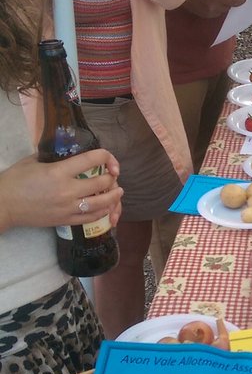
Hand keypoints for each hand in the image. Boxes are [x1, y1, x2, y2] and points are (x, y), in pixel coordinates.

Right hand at [0, 149, 122, 234]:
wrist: (3, 205)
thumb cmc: (15, 180)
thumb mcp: (33, 160)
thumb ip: (53, 155)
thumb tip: (67, 152)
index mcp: (59, 172)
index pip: (92, 160)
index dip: (107, 156)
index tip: (108, 158)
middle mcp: (67, 191)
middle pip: (101, 183)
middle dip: (111, 177)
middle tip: (112, 175)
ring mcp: (67, 208)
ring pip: (100, 204)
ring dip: (113, 197)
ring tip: (118, 192)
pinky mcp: (65, 221)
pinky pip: (90, 218)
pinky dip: (101, 213)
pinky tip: (106, 208)